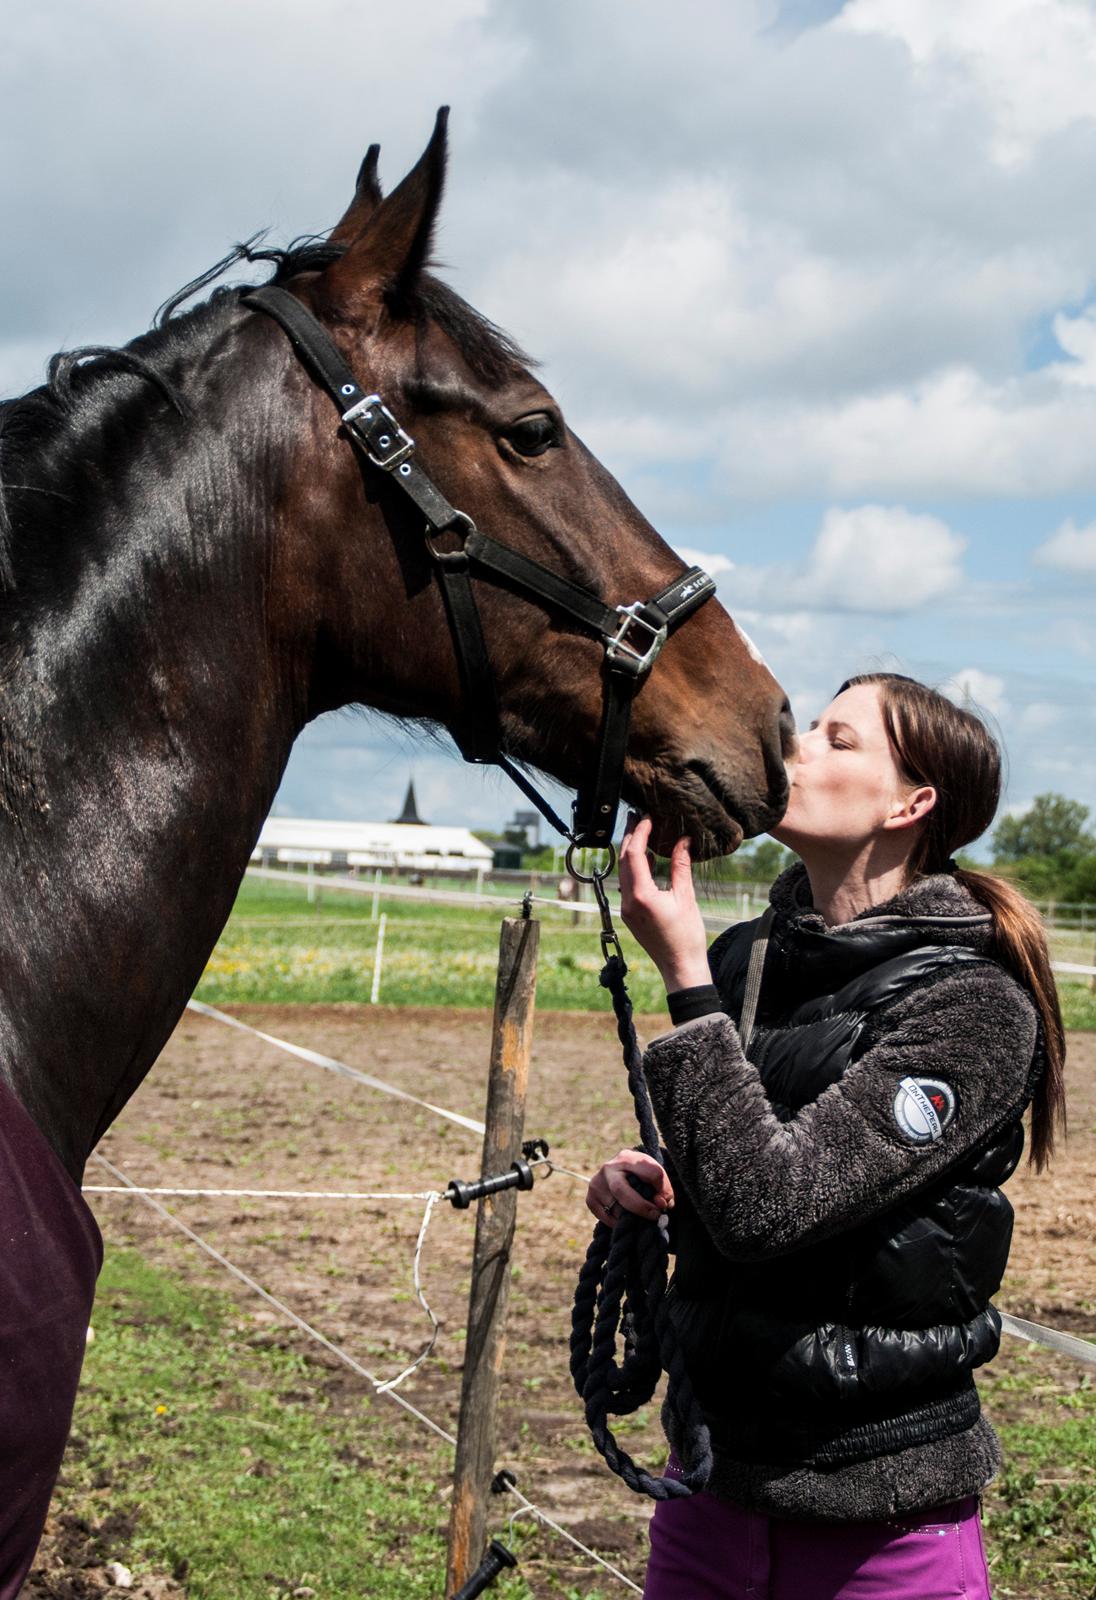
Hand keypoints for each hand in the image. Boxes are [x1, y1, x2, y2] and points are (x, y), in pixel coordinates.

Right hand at [585, 1149, 673, 1226]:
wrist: (620, 1174)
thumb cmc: (641, 1175)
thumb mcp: (654, 1175)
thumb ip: (663, 1189)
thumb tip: (661, 1205)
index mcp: (628, 1157)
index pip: (650, 1173)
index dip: (663, 1190)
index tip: (667, 1202)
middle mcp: (608, 1168)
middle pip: (621, 1191)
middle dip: (640, 1207)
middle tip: (655, 1215)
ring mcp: (596, 1184)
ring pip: (616, 1209)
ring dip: (632, 1217)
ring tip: (641, 1216)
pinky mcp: (590, 1199)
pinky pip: (608, 1219)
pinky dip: (620, 1223)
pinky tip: (627, 1218)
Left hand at [618, 814, 710, 991]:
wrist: (680, 967)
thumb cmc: (686, 936)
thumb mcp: (686, 897)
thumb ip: (681, 867)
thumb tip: (683, 841)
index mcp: (642, 896)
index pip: (634, 855)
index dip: (639, 832)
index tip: (647, 817)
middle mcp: (629, 902)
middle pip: (624, 861)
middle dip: (630, 837)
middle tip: (638, 816)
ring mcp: (627, 909)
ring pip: (624, 872)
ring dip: (631, 851)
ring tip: (642, 832)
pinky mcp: (630, 914)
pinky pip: (628, 884)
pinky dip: (635, 868)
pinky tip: (645, 858)